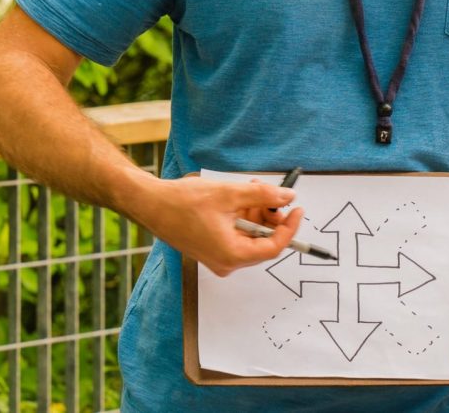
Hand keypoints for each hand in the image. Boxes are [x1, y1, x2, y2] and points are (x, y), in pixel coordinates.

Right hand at [134, 175, 300, 276]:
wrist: (151, 204)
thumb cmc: (183, 202)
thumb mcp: (231, 194)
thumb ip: (263, 196)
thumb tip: (288, 196)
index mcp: (231, 254)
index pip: (273, 247)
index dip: (289, 228)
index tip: (297, 209)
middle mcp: (226, 262)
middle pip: (262, 241)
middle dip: (271, 216)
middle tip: (273, 194)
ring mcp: (218, 256)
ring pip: (250, 235)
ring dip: (257, 212)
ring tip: (253, 188)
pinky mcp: (212, 247)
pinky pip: (237, 233)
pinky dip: (244, 216)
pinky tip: (242, 196)